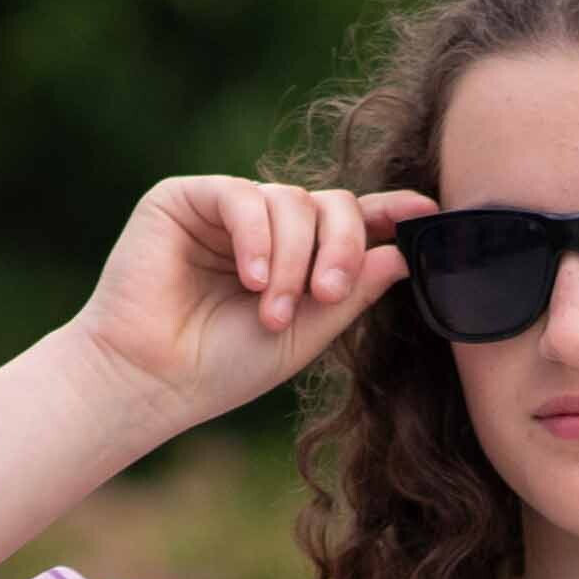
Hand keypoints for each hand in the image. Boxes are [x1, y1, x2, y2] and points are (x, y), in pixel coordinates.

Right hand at [76, 175, 433, 436]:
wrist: (150, 381)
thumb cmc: (221, 368)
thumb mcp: (303, 335)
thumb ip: (350, 294)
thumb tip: (402, 254)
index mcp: (297, 256)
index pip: (352, 221)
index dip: (391, 213)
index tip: (428, 216)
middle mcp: (266, 225)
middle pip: (330, 204)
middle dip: (341, 246)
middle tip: (328, 293)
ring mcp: (227, 208)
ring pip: (290, 200)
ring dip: (291, 259)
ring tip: (270, 312)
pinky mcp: (186, 198)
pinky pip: (242, 197)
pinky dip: (256, 238)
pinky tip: (250, 280)